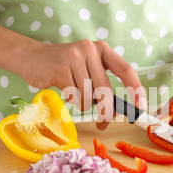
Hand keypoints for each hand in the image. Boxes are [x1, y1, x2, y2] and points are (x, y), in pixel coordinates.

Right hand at [19, 39, 146, 129]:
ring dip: (84, 105)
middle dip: (106, 112)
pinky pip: (74, 97)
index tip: (141, 107)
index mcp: (103, 50)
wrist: (31, 57)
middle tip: (103, 123)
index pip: (126, 70)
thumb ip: (101, 83)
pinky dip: (72, 101)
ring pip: (89, 96)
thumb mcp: (87, 69)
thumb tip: (116, 110)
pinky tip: (65, 92)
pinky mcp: (60, 68)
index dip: (136, 90)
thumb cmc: (64, 68)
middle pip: (105, 90)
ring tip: (75, 96)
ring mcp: (75, 57)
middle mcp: (91, 49)